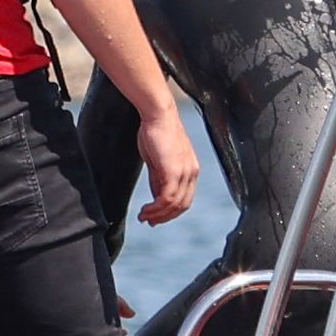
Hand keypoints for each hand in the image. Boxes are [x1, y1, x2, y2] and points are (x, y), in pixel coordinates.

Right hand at [130, 93, 200, 228]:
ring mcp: (184, 172)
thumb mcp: (158, 161)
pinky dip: (156, 208)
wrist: (158, 115)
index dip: (170, 212)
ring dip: (158, 214)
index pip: (185, 199)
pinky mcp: (174, 171)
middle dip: (165, 217)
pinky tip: (145, 210)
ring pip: (174, 204)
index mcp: (191, 170)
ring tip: (143, 216)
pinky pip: (167, 198)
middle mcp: (191, 173)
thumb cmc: (155, 133)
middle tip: (148, 221)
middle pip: (182, 206)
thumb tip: (156, 199)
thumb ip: (159, 180)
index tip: (155, 217)